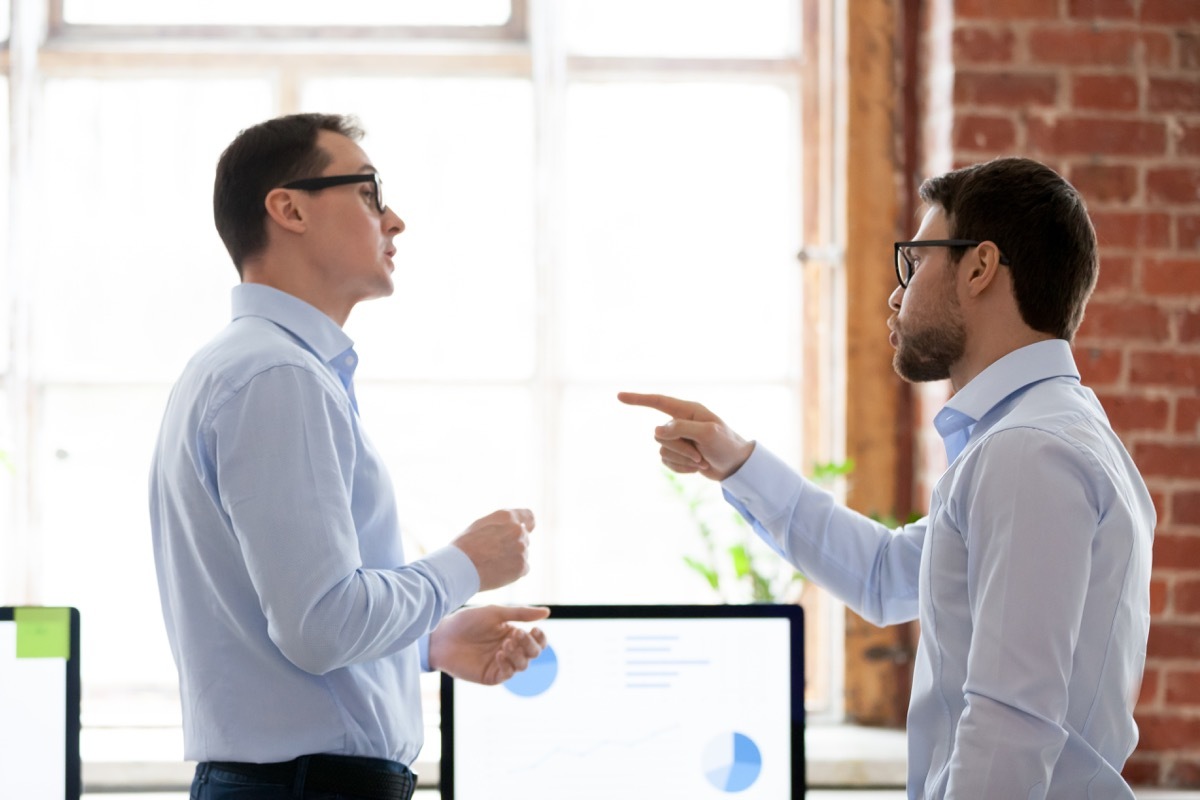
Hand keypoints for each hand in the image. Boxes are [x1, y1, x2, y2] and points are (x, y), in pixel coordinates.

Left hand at [428, 605, 550, 684]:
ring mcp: (501, 664)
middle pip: (533, 654)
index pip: (536, 641)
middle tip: (516, 634)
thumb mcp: (496, 613)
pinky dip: (507, 664)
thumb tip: (547, 612)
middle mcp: (510, 650)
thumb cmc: (467, 621)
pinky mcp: (491, 676)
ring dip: (518, 654)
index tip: (535, 629)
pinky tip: (499, 653)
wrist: (443, 635)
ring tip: (505, 643)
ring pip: (523, 665)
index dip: (540, 638)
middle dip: (529, 645)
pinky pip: (507, 674)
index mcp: (513, 635)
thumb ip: (521, 614)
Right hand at [452, 509, 533, 591]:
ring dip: (512, 559)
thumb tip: (521, 527)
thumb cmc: (465, 546)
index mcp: (506, 516)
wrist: (458, 568)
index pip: (528, 517)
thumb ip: (502, 524)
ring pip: (522, 554)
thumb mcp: (481, 525)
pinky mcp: (522, 566)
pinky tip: (497, 572)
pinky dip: (513, 572)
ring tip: (492, 563)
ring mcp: (521, 549)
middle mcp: (518, 530)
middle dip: (513, 545)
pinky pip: (523, 568)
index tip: (524, 530)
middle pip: (524, 538)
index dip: (526, 524)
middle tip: (493, 553)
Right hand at [617, 392, 754, 480]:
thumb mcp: (708, 433)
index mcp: (688, 410)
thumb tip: (657, 431)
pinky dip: (681, 468)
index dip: (638, 399)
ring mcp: (678, 439)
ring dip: (682, 460)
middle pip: (659, 435)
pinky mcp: (678, 454)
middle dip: (679, 449)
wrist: (736, 466)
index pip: (657, 402)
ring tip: (701, 461)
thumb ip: (682, 428)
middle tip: (700, 454)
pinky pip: (666, 462)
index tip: (619, 396)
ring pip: (662, 450)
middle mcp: (680, 422)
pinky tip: (696, 468)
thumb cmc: (726, 445)